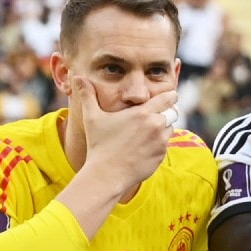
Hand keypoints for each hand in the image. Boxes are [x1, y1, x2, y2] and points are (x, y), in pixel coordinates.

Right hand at [75, 76, 176, 194]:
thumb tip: (77, 77)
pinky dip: (159, 143)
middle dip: (167, 112)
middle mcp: (156, 126)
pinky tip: (143, 146)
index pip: (169, 98)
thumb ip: (88, 95)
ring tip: (146, 131)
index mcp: (143, 113)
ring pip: (170, 129)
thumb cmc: (98, 145)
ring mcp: (161, 142)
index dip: (169, 96)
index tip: (167, 97)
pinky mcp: (161, 155)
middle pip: (173, 112)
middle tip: (156, 114)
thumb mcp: (92, 118)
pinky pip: (166, 144)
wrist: (107, 174)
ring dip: (163, 128)